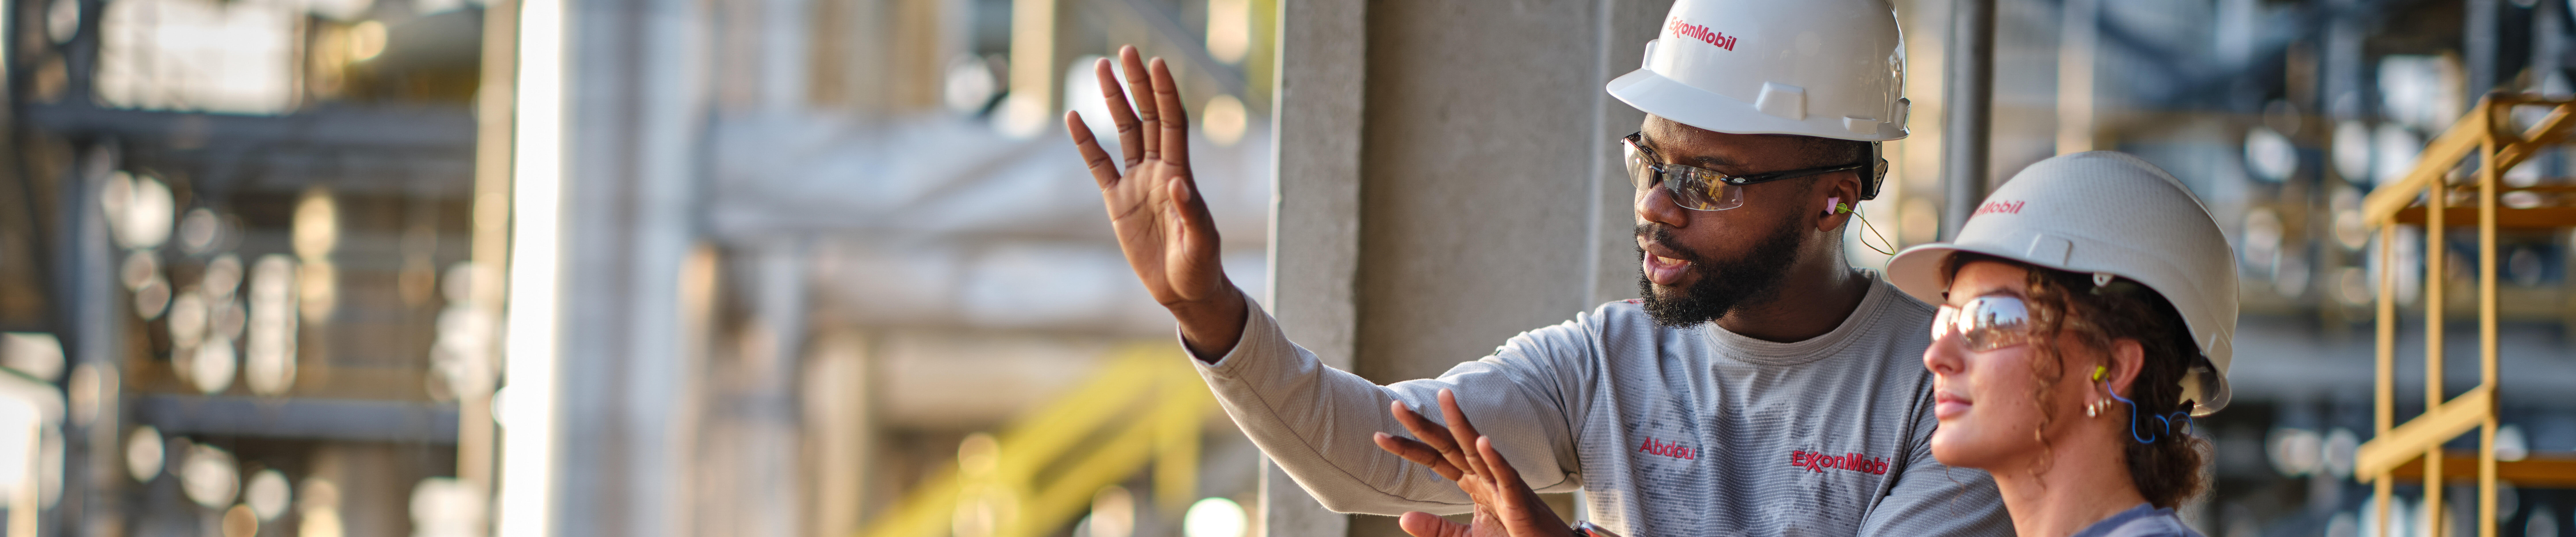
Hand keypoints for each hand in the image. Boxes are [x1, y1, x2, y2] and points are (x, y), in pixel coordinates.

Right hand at [1067, 46, 1247, 357]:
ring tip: (1101, 68)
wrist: (1184, 291)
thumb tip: (1177, 181)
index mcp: (1180, 174)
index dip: (1165, 93)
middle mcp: (1158, 170)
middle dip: (1137, 84)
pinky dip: (1086, 142)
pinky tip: (1074, 117)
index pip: (1172, 123)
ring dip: (1113, 101)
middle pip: (1147, 117)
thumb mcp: (1200, 244)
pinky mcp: (1117, 202)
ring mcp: (1136, 183)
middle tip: (1126, 51)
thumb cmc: (1199, 268)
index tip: (1157, 63)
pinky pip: (1099, 165)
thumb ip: (1191, 213)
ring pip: (1124, 132)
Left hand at [1372, 389, 1576, 536]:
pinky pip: (1505, 474)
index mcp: (1473, 481)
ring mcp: (1502, 483)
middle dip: (1423, 426)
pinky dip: (1494, 458)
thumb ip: (1436, 528)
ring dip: (1460, 424)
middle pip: (1449, 445)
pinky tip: (1481, 441)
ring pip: (1476, 449)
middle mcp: (1485, 475)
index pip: (1435, 459)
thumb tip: (1402, 517)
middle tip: (1396, 406)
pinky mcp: (1519, 498)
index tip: (1378, 436)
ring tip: (1444, 396)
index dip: (1408, 448)